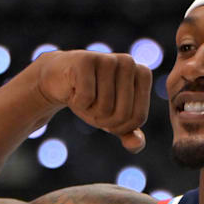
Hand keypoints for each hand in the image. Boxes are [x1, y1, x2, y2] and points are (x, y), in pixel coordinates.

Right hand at [35, 50, 151, 151]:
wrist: (59, 79)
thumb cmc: (92, 99)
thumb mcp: (114, 120)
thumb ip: (130, 134)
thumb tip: (135, 145)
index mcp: (143, 73)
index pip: (138, 118)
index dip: (120, 127)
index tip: (108, 113)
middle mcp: (129, 62)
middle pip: (123, 114)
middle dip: (104, 120)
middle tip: (93, 106)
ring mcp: (108, 58)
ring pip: (105, 107)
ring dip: (90, 112)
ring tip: (84, 97)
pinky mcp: (85, 60)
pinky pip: (87, 98)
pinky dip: (78, 103)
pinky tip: (74, 90)